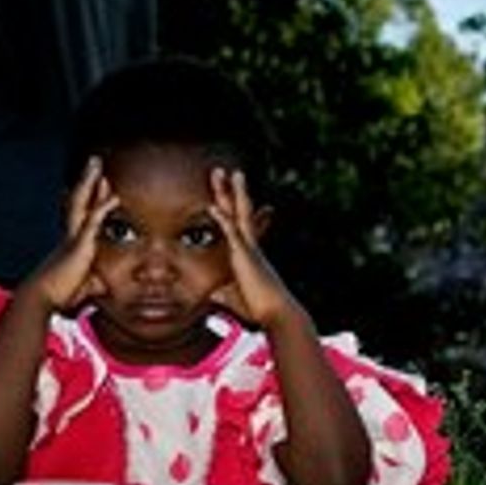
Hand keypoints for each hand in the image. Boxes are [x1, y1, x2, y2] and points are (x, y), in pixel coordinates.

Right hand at [24, 158, 115, 311]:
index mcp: (72, 242)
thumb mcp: (83, 286)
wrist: (41, 298)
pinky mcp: (79, 246)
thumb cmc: (58, 295)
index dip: (92, 196)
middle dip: (88, 180)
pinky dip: (103, 208)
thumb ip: (93, 281)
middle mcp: (71, 235)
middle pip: (79, 200)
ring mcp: (74, 238)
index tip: (102, 182)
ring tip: (97, 164)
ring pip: (81, 203)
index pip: (83, 213)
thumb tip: (101, 284)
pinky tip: (114, 196)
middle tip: (95, 162)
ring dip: (90, 183)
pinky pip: (93, 222)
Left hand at [205, 168, 299, 328]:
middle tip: (224, 171)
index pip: (239, 225)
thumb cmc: (259, 308)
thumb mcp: (234, 298)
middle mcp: (250, 246)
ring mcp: (248, 249)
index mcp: (248, 254)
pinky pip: (231, 233)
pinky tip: (212, 206)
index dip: (235, 208)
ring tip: (228, 172)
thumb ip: (221, 292)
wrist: (276, 313)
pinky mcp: (244, 256)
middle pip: (239, 211)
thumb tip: (210, 295)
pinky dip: (221, 219)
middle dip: (231, 190)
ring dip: (233, 192)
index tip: (232, 192)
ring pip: (240, 213)